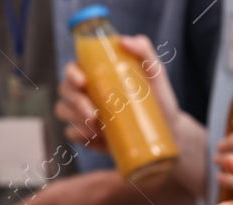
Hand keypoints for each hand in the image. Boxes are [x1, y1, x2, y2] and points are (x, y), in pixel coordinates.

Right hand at [56, 35, 181, 149]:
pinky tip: (94, 136)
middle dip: (75, 101)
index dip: (71, 73)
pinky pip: (71, 133)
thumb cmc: (159, 98)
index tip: (83, 81)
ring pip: (63, 111)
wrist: (169, 131)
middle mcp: (86, 92)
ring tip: (97, 127)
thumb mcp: (155, 72)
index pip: (73, 69)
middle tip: (93, 113)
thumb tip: (124, 41)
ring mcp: (85, 114)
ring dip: (75, 118)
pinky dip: (78, 134)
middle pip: (65, 90)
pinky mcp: (89, 135)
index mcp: (96, 74)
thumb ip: (144, 50)